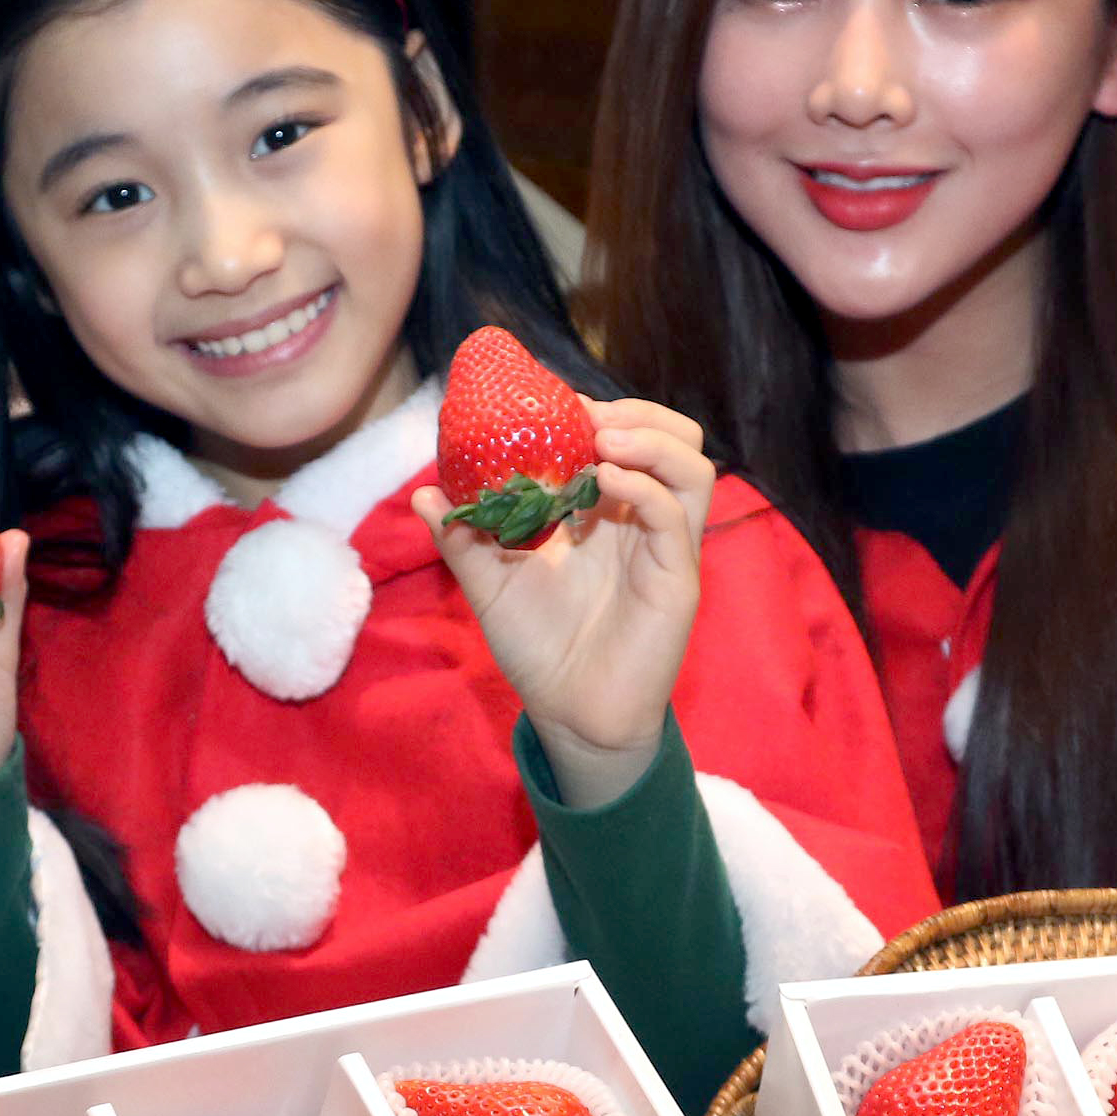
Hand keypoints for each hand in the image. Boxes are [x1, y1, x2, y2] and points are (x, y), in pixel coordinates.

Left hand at [420, 395, 710, 809]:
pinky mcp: (676, 579)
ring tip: (601, 437)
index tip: (553, 400)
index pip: (626, 438)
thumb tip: (424, 494)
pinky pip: (674, 517)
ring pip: (692, 466)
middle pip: (674, 438)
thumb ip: (464, 538)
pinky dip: (644, 487)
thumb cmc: (539, 650)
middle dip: (635, 412)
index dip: (598, 410)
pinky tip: (604, 480)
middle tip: (585, 415)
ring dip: (650, 438)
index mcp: (607, 513)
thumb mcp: (490, 585)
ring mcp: (666, 548)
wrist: (568, 715)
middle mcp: (644, 522)